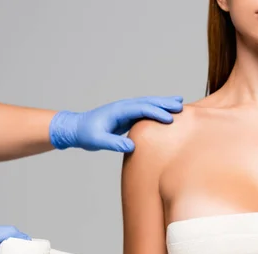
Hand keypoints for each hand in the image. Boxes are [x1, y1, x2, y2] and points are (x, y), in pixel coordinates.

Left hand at [49, 96, 183, 151]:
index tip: (170, 120)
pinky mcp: (127, 117)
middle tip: (181, 105)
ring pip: (148, 104)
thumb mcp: (97, 141)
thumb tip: (132, 146)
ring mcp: (126, 111)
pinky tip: (166, 112)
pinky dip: (157, 110)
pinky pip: (145, 111)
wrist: (76, 129)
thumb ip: (114, 143)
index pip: (141, 109)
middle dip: (164, 103)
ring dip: (163, 103)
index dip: (156, 113)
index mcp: (118, 110)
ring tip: (180, 103)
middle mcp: (123, 107)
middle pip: (148, 102)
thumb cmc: (85, 134)